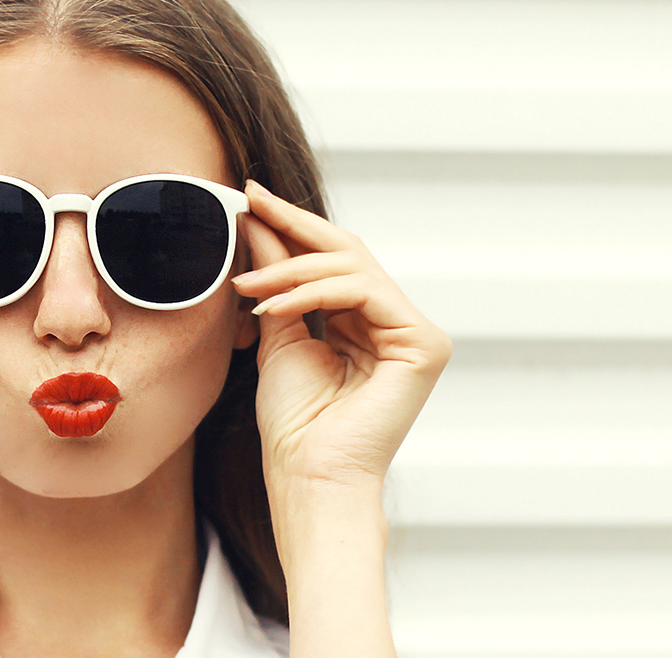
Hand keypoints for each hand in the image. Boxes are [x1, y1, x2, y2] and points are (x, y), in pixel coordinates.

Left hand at [231, 180, 452, 491]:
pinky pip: (365, 292)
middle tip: (250, 202)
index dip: (294, 225)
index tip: (251, 197)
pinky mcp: (424, 344)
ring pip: (354, 267)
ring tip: (247, 285)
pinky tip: (273, 305)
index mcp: (367, 322)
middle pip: (349, 252)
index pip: (334, 260)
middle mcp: (396, 323)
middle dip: (294, 226)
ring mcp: (416, 332)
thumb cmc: (295, 422)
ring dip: (292, 269)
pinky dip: (313, 291)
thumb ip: (276, 278)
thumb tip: (258, 221)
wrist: (309, 474)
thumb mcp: (277, 331)